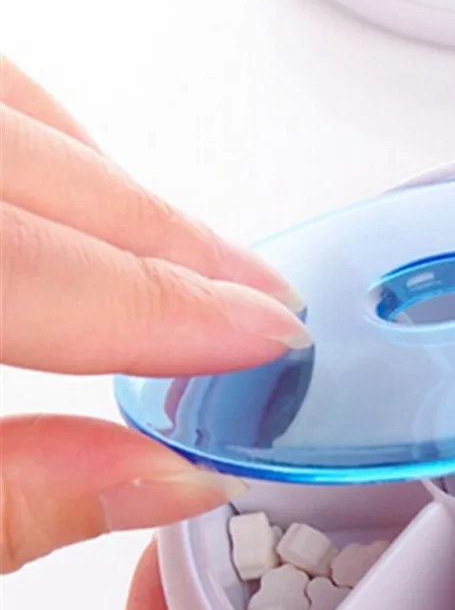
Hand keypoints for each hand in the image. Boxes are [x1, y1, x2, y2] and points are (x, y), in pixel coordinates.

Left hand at [0, 57, 310, 571]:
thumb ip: (12, 504)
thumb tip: (165, 483)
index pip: (42, 264)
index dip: (171, 307)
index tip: (273, 338)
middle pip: (38, 166)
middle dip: (174, 241)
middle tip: (269, 301)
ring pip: (14, 105)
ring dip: (116, 184)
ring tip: (195, 256)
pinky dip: (51, 145)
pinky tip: (82, 199)